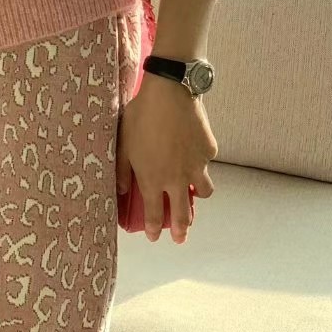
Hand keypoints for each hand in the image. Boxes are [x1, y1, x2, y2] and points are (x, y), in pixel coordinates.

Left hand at [117, 73, 216, 243]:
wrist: (169, 92)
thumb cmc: (140, 117)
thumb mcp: (123, 144)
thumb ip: (122, 171)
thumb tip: (122, 191)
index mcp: (153, 178)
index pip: (154, 213)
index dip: (154, 228)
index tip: (154, 238)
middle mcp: (177, 178)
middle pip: (182, 213)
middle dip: (181, 229)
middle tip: (181, 238)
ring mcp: (197, 165)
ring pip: (203, 191)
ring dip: (197, 197)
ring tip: (193, 195)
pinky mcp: (209, 150)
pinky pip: (206, 163)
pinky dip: (200, 163)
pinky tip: (193, 153)